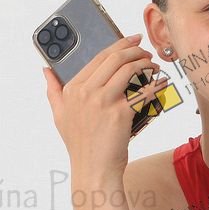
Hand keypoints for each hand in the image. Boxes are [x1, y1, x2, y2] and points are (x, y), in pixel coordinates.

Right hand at [41, 32, 169, 176]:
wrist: (94, 169)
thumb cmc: (80, 144)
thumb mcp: (59, 116)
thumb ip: (53, 90)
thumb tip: (46, 70)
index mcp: (72, 88)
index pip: (99, 57)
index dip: (119, 45)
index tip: (132, 41)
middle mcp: (86, 92)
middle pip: (115, 59)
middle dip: (135, 50)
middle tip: (146, 52)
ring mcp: (103, 101)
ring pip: (130, 70)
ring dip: (146, 64)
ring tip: (153, 66)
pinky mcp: (121, 113)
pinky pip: (143, 92)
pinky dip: (156, 85)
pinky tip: (162, 82)